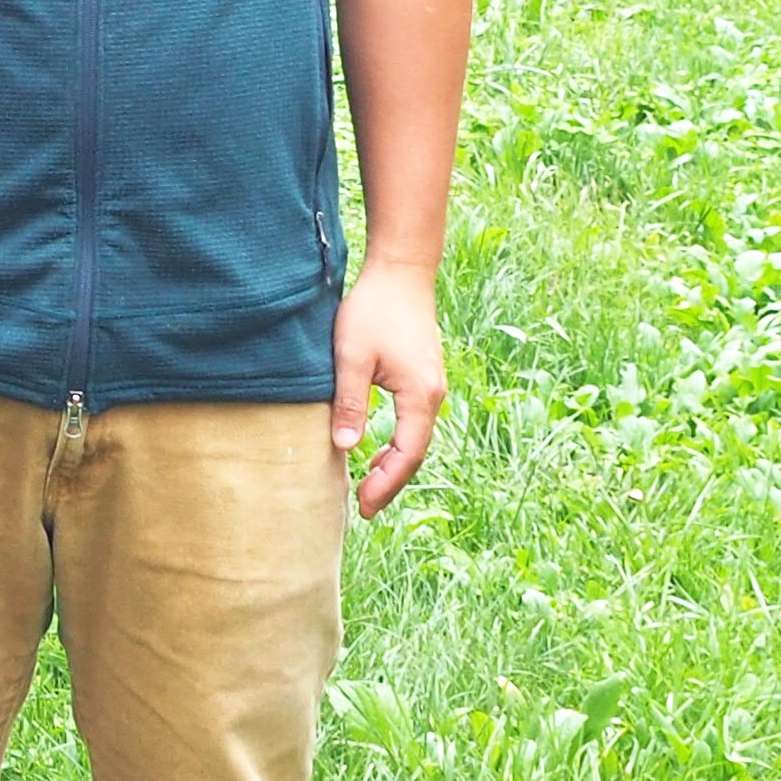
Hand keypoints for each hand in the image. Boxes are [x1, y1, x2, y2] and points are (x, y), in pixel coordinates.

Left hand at [328, 259, 445, 518]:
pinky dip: (397, 443)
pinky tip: (376, 449)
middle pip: (416, 453)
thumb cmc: (374, 309)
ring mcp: (431, 385)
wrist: (401, 271)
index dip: (386, 485)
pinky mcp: (423, 375)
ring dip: (394, 464)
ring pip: (416, 438)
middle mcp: (434, 395)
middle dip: (391, 483)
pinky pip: (413, 422)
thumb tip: (346, 449)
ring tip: (367, 486)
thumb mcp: (351, 356)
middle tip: (365, 509)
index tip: (364, 509)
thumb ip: (350, 402)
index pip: (406, 455)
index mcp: (420, 396)